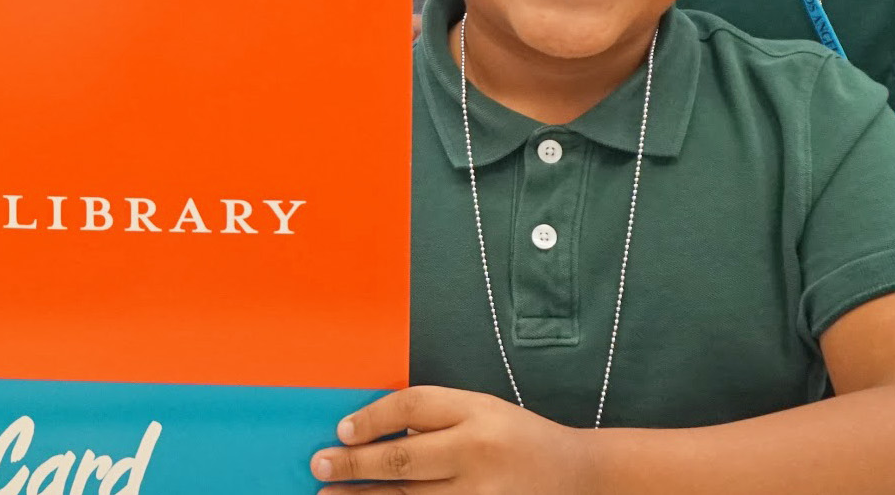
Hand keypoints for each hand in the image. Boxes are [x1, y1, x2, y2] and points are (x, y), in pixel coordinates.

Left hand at [310, 387, 594, 494]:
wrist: (574, 476)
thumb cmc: (514, 436)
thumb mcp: (479, 408)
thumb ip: (431, 415)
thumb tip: (365, 430)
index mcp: (476, 413)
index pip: (412, 407)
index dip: (371, 418)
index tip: (341, 431)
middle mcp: (478, 453)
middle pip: (404, 459)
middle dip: (355, 465)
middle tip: (320, 466)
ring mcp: (481, 494)